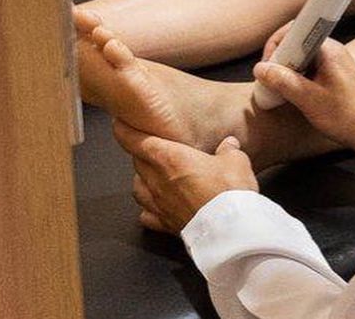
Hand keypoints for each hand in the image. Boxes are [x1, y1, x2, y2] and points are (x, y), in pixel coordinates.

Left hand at [112, 120, 258, 234]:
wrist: (230, 229)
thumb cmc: (229, 191)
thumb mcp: (235, 160)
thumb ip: (228, 149)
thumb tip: (229, 144)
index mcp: (171, 158)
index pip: (136, 141)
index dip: (125, 131)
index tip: (119, 124)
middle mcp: (159, 181)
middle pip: (137, 162)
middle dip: (140, 153)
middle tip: (149, 146)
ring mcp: (160, 205)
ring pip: (137, 188)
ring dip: (141, 179)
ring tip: (150, 175)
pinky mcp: (166, 225)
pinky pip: (147, 216)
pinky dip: (147, 209)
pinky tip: (155, 207)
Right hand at [253, 39, 354, 163]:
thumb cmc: (349, 117)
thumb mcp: (309, 100)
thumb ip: (284, 82)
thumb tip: (261, 69)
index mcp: (328, 48)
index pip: (295, 30)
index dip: (277, 45)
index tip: (269, 65)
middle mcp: (331, 50)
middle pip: (296, 43)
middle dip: (279, 60)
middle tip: (271, 80)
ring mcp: (333, 61)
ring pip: (301, 57)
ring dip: (287, 71)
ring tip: (281, 91)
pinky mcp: (334, 74)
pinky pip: (309, 68)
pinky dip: (297, 78)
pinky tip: (293, 95)